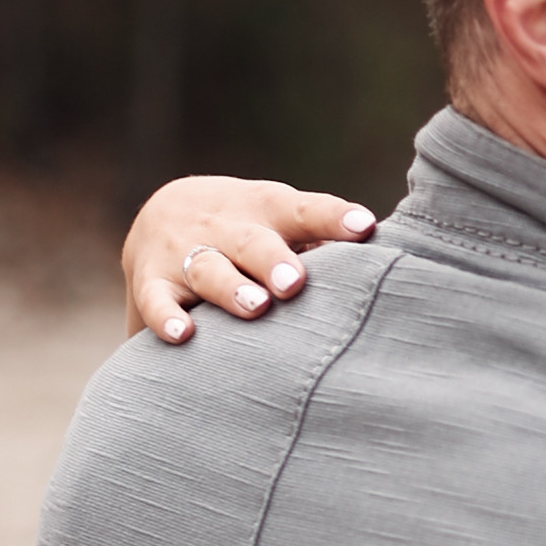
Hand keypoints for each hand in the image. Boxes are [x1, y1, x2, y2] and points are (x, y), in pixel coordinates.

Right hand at [122, 177, 376, 343]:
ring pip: (208, 269)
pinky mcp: (151, 281)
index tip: (364, 227)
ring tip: (256, 307)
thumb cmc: (251, 228)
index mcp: (270, 210)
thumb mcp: (284, 222)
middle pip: (253, 242)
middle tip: (296, 283)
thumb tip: (394, 264)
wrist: (161, 214)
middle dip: (275, 261)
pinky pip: (157, 300)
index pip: (307, 210)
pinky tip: (182, 335)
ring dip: (231, 287)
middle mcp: (228, 227)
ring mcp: (186, 253)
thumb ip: (328, 241)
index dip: (335, 218)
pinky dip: (165, 317)